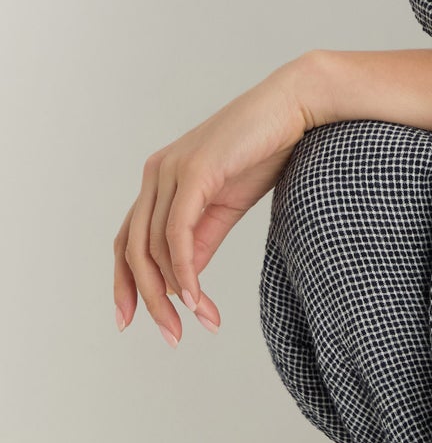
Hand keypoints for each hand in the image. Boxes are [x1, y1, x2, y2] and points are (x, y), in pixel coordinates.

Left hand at [113, 55, 320, 344]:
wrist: (296, 108)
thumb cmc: (266, 150)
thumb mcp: (227, 206)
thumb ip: (201, 240)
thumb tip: (182, 283)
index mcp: (161, 181)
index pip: (127, 240)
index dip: (125, 283)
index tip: (132, 320)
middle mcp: (156, 174)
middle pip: (132, 249)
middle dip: (146, 298)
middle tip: (171, 335)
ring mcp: (171, 171)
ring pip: (152, 246)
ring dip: (171, 293)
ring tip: (196, 322)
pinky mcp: (194, 172)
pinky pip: (178, 233)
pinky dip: (184, 270)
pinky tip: (197, 297)